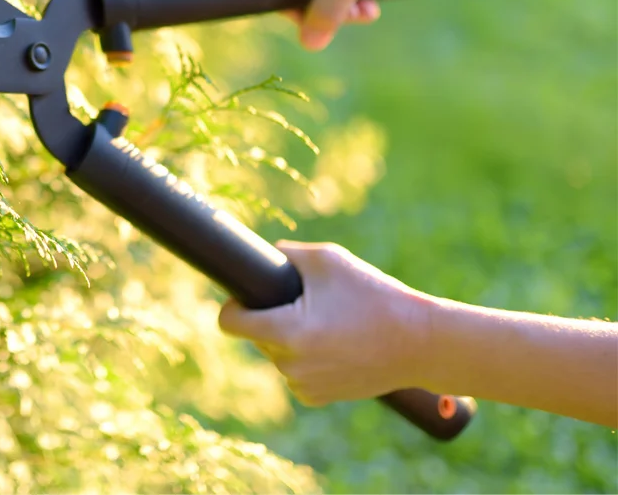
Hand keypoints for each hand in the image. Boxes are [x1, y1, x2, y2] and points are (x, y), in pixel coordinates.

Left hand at [218, 241, 436, 405]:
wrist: (421, 343)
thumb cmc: (374, 295)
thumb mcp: (328, 260)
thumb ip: (286, 254)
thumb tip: (260, 256)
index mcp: (286, 332)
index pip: (230, 323)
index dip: (233, 305)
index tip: (244, 296)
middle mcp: (290, 364)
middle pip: (256, 336)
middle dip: (271, 318)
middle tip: (306, 304)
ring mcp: (303, 385)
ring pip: (277, 354)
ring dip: (289, 339)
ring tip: (327, 323)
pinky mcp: (317, 398)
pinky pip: (295, 372)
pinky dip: (305, 359)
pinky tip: (334, 345)